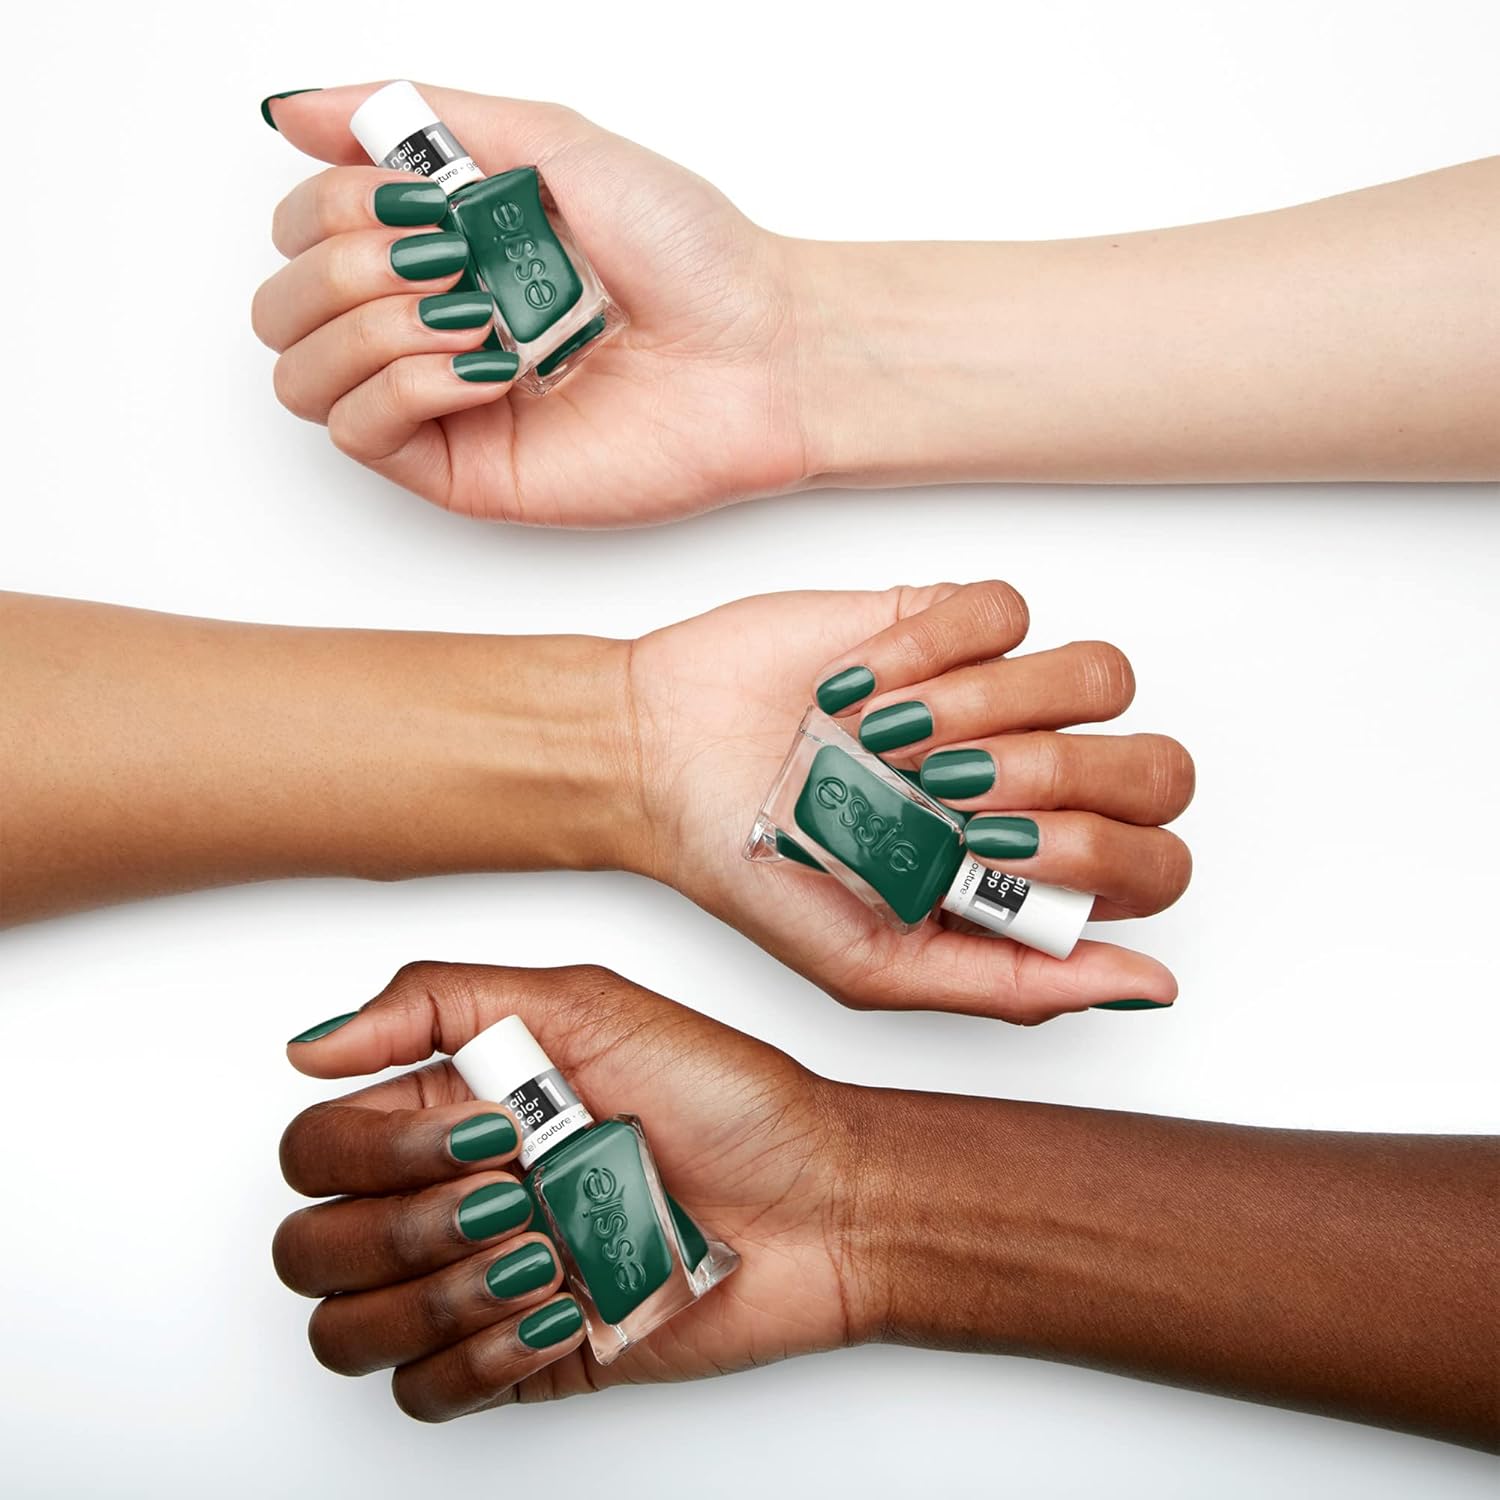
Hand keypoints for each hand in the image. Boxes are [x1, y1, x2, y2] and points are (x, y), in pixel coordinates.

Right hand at [254, 83, 806, 524]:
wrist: (760, 348)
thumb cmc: (687, 252)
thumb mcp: (549, 141)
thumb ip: (423, 119)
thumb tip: (296, 107)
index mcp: (436, 252)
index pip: (301, 233)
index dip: (334, 205)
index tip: (427, 198)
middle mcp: (425, 328)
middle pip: (282, 309)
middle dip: (342, 264)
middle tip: (446, 256)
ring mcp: (441, 405)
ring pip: (301, 374)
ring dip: (368, 322)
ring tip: (470, 307)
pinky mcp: (465, 470)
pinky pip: (362, 434)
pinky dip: (403, 384)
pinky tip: (480, 364)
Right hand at [274, 962, 867, 1420]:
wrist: (822, 1203)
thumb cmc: (728, 1098)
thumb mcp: (590, 1005)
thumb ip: (440, 1002)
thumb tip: (312, 1047)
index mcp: (451, 1110)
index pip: (317, 1148)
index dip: (378, 1152)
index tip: (488, 1133)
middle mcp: (450, 1197)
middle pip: (311, 1249)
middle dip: (408, 1229)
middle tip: (515, 1196)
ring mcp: (480, 1282)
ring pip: (350, 1330)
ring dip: (446, 1296)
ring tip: (545, 1254)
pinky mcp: (520, 1357)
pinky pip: (424, 1393)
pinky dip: (482, 1358)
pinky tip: (563, 1310)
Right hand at [628, 579, 1191, 1020]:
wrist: (660, 764)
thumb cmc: (761, 869)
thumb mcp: (878, 968)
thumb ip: (1017, 985)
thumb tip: (1151, 987)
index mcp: (1030, 877)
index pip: (1154, 864)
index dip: (1096, 856)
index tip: (984, 849)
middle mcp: (1033, 786)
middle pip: (1158, 768)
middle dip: (1055, 780)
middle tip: (948, 790)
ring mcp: (999, 696)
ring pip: (1099, 678)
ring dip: (989, 708)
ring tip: (889, 739)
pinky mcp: (949, 621)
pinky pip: (1004, 611)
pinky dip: (926, 650)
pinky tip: (858, 688)